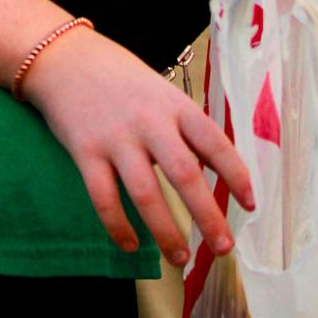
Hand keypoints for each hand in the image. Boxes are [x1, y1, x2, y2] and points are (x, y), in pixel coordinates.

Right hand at [20, 24, 253, 266]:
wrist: (67, 59)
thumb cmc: (122, 80)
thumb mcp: (162, 92)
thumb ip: (185, 127)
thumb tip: (216, 168)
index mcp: (175, 105)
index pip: (215, 143)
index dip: (236, 175)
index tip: (250, 205)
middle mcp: (150, 121)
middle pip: (184, 174)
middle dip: (207, 216)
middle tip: (223, 248)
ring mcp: (116, 138)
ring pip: (146, 194)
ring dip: (165, 232)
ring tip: (179, 258)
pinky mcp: (85, 152)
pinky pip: (104, 198)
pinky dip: (118, 227)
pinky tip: (130, 246)